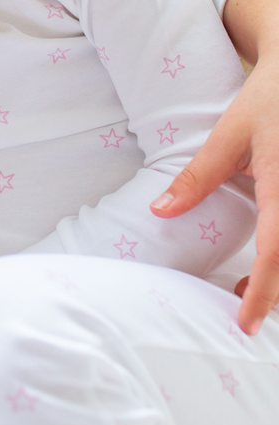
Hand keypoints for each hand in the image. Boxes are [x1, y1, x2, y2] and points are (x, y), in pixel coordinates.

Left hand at [150, 55, 278, 334]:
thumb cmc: (265, 102)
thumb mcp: (227, 137)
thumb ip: (195, 178)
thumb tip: (158, 211)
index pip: (276, 253)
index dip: (264, 293)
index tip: (243, 322)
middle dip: (277, 294)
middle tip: (241, 307)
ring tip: (250, 287)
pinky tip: (270, 264)